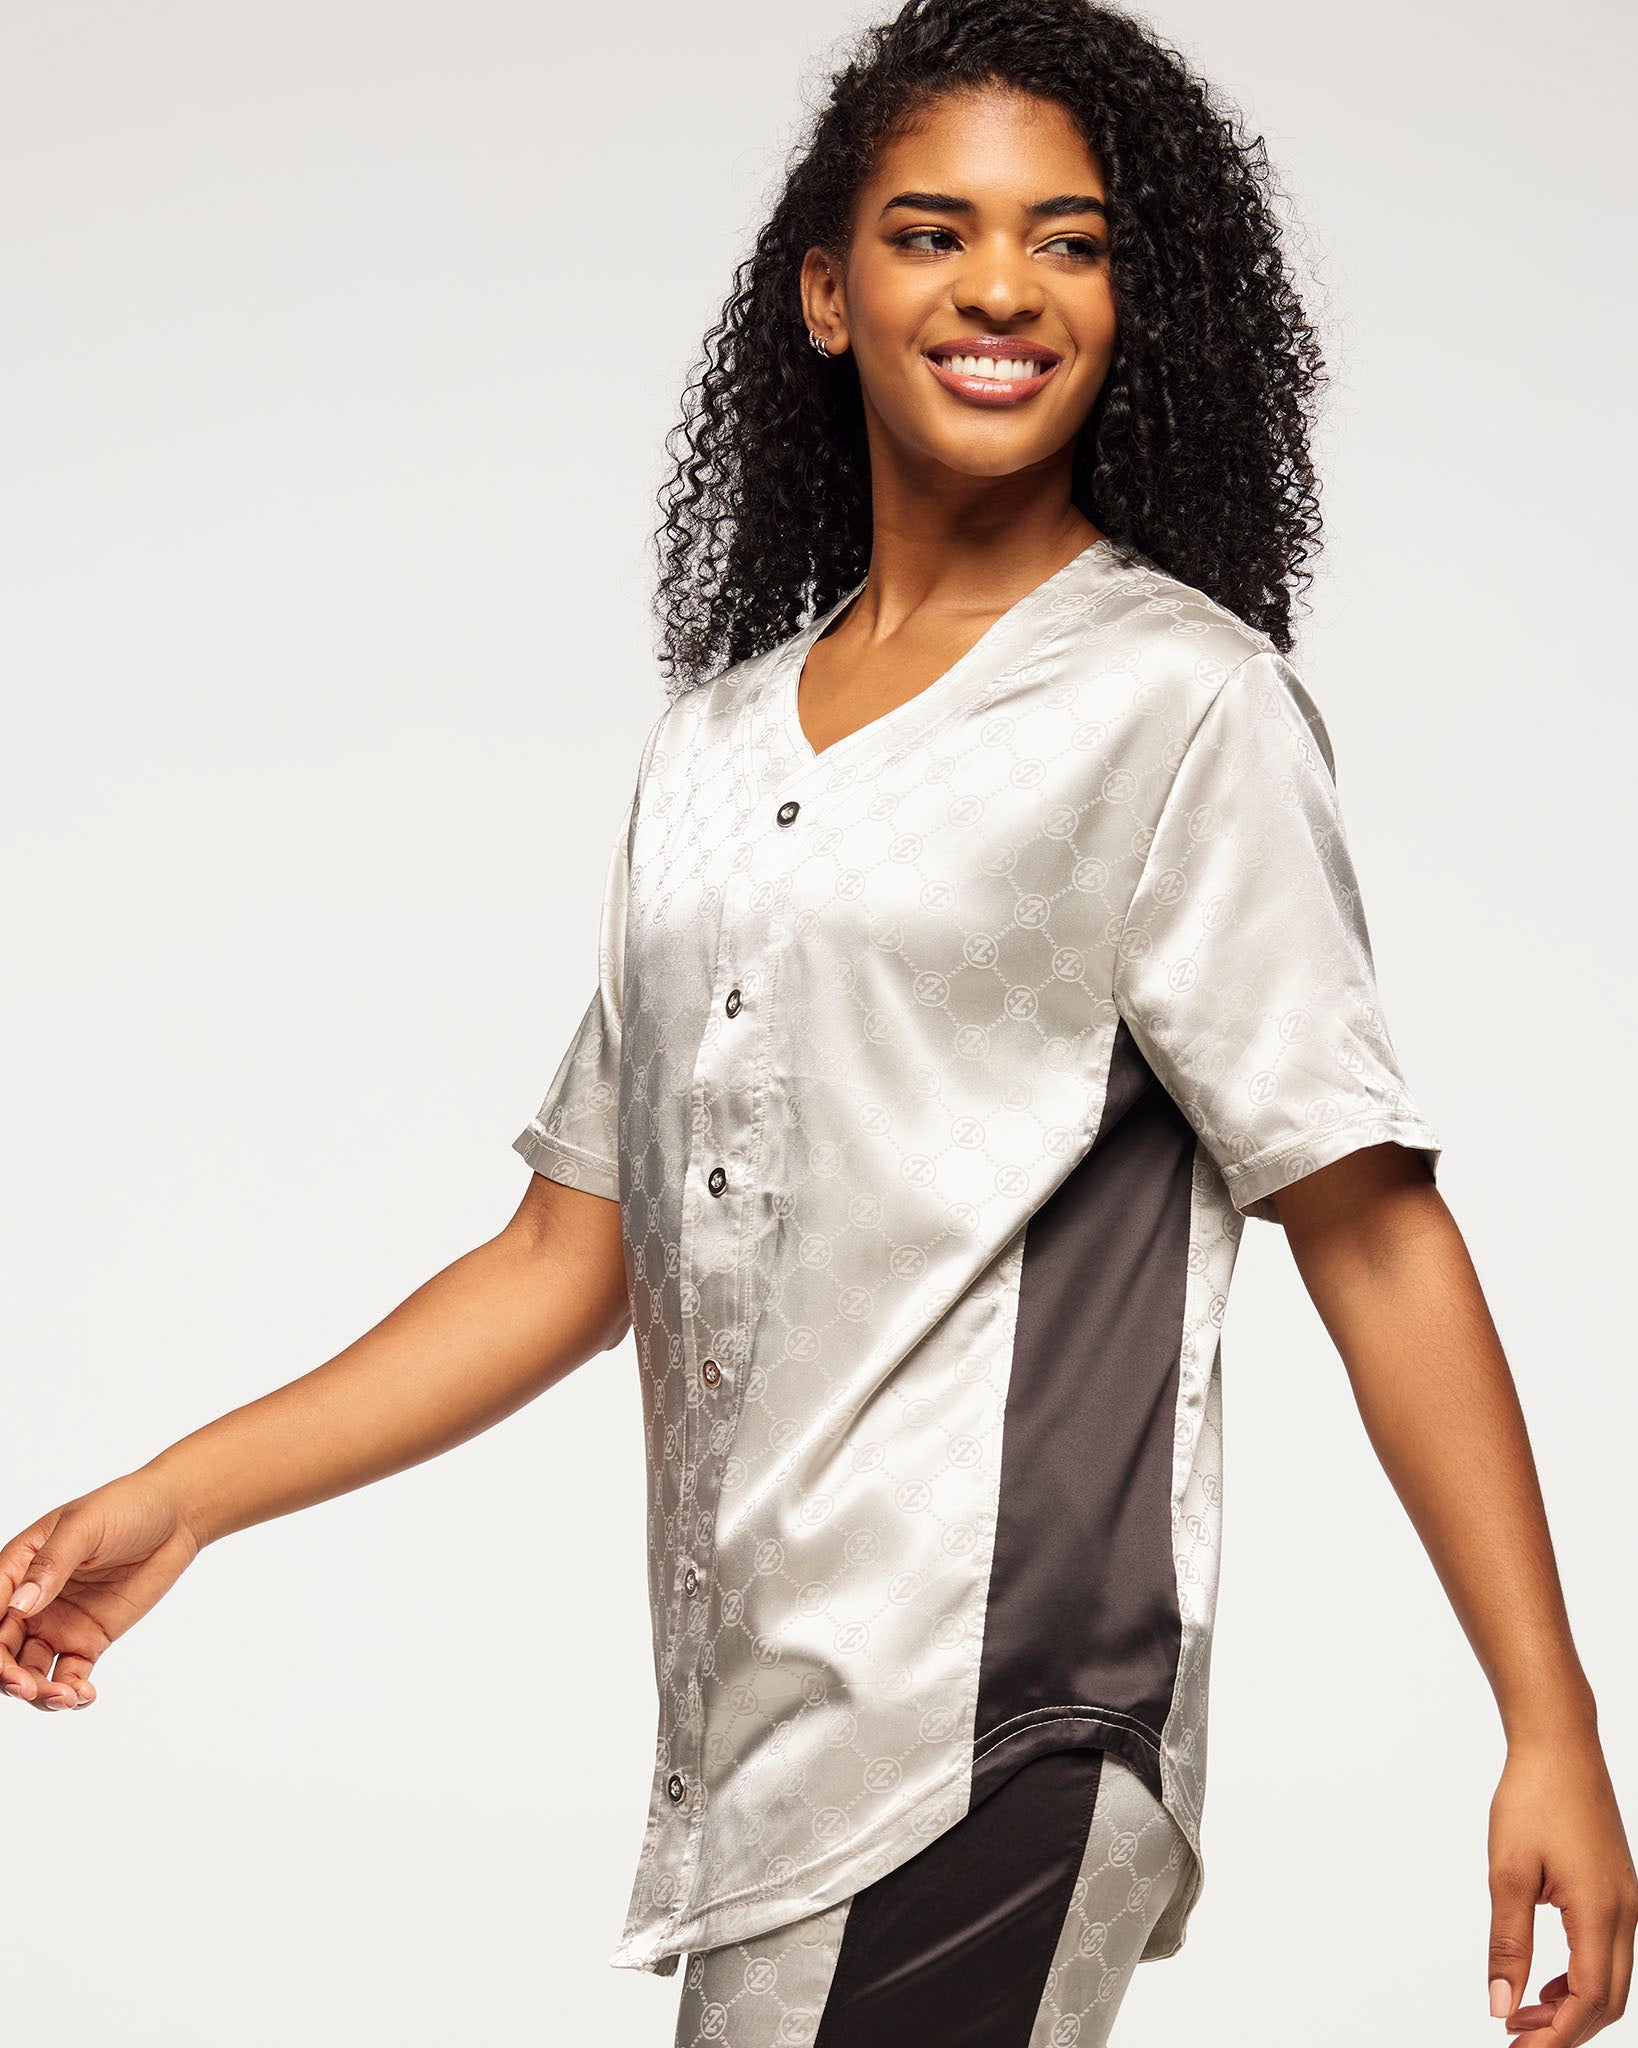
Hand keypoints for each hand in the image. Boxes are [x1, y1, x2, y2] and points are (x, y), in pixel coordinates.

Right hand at [1, 1472, 205, 1710]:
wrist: (176, 1516)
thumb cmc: (125, 1507)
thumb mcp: (84, 1527)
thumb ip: (51, 1565)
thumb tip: (19, 1604)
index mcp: (18, 1567)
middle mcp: (31, 1601)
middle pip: (3, 1649)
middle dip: (6, 1674)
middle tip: (25, 1685)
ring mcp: (58, 1623)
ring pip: (30, 1670)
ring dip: (37, 1691)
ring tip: (63, 1696)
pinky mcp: (88, 1639)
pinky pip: (69, 1675)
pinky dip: (70, 1692)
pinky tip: (82, 1695)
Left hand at [1489, 1731, 1637, 2042]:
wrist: (1559, 1745)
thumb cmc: (1533, 1797)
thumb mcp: (1508, 1872)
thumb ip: (1507, 1944)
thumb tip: (1501, 2005)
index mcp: (1600, 1913)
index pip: (1587, 2000)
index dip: (1556, 2037)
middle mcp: (1625, 1914)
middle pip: (1606, 2000)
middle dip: (1565, 2030)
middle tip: (1517, 2042)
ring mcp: (1627, 1902)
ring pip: (1611, 1980)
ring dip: (1571, 2006)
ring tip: (1524, 2016)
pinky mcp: (1617, 1891)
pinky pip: (1608, 1953)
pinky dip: (1579, 1978)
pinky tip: (1545, 1982)